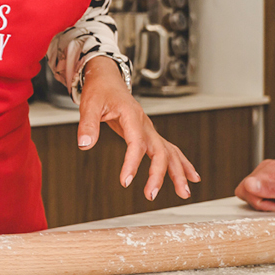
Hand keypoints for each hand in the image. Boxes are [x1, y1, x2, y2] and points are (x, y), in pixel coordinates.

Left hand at [76, 57, 199, 200]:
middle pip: (160, 151)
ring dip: (178, 173)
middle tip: (150, 195)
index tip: (125, 181)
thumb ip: (87, 125)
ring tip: (184, 193)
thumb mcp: (89, 104)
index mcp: (132, 116)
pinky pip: (169, 150)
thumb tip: (84, 145)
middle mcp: (145, 124)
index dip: (132, 163)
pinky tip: (190, 177)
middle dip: (158, 174)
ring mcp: (149, 129)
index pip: (136, 143)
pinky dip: (181, 164)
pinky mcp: (148, 134)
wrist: (107, 79)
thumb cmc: (99, 90)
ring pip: (170, 152)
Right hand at [236, 159, 274, 211]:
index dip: (258, 201)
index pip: (245, 187)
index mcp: (269, 169)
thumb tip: (249, 184)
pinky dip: (268, 201)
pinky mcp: (270, 182)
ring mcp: (267, 175)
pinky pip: (258, 194)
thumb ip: (272, 189)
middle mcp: (266, 169)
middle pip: (245, 190)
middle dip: (260, 203)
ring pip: (250, 193)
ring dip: (264, 203)